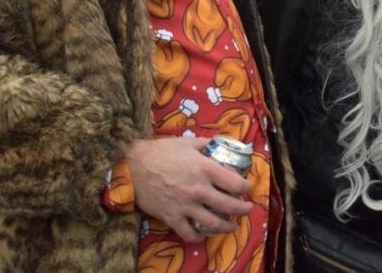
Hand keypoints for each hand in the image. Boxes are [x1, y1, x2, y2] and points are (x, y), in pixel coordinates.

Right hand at [125, 137, 252, 241]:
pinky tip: (204, 234)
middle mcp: (199, 190)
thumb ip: (207, 144)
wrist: (133, 165)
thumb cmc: (161, 151)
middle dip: (243, 209)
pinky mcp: (172, 217)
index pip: (236, 183)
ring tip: (233, 226)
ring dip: (227, 227)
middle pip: (230, 206)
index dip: (247, 187)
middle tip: (248, 209)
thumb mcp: (188, 142)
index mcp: (206, 169)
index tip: (248, 188)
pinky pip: (189, 234)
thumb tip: (221, 143)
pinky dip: (199, 237)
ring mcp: (186, 206)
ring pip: (213, 224)